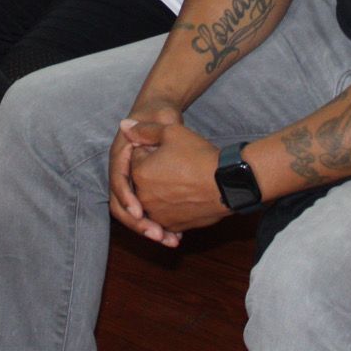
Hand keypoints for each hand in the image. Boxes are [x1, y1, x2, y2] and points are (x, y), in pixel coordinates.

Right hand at [108, 104, 185, 245]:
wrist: (162, 115)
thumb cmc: (160, 114)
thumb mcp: (159, 119)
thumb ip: (146, 127)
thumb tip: (125, 125)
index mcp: (120, 157)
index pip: (118, 181)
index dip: (127, 198)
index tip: (140, 212)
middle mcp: (123, 174)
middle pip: (121, 205)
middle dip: (138, 223)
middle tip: (157, 234)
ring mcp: (132, 185)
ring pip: (134, 215)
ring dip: (149, 230)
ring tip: (170, 241)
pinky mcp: (144, 193)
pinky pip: (147, 215)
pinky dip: (159, 227)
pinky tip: (176, 237)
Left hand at [125, 112, 229, 238]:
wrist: (227, 183)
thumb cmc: (199, 155)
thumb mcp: (171, 132)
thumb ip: (144, 130)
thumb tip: (124, 125)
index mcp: (139, 174)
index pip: (137, 157)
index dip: (152, 149)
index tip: (169, 149)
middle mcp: (144, 198)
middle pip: (143, 179)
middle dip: (154, 170)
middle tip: (178, 163)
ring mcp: (158, 214)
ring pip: (153, 197)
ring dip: (161, 189)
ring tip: (183, 178)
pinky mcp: (173, 225)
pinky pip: (165, 214)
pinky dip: (170, 205)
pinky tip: (185, 195)